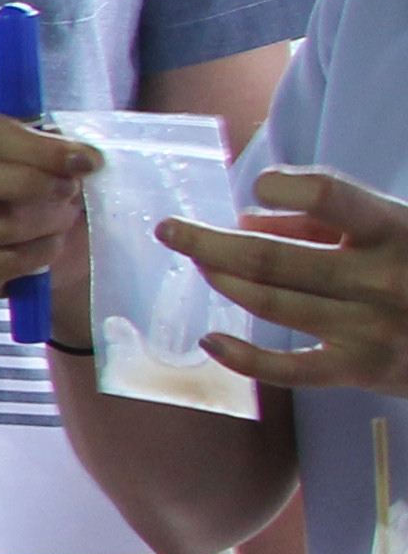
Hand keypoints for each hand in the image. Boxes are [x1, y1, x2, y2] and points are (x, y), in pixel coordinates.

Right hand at [0, 109, 91, 335]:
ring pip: (0, 222)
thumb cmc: (58, 183)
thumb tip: (81, 159)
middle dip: (30, 184)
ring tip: (64, 218)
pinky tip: (47, 246)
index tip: (84, 161)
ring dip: (50, 221)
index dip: (39, 147)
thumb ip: (68, 147)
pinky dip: (44, 254)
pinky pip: (8, 261)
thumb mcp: (64, 153)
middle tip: (71, 190)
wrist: (69, 241)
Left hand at [170, 167, 407, 396]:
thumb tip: (247, 219)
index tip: (259, 186)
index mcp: (394, 229)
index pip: (327, 193)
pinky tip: (212, 342)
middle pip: (273, 257)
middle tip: (169, 229)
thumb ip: (324, 222)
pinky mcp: (362, 369)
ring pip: (273, 304)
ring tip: (198, 267)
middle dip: (209, 242)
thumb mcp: (394, 230)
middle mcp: (380, 277)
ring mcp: (370, 327)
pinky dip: (244, 357)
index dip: (282, 184)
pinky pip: (290, 368)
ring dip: (225, 284)